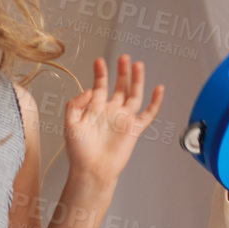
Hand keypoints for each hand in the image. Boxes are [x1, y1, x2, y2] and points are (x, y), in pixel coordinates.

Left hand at [63, 55, 162, 187]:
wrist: (92, 169)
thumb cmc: (79, 152)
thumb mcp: (69, 123)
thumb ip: (75, 104)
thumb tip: (89, 90)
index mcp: (95, 110)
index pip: (100, 86)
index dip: (100, 73)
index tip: (99, 61)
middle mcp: (111, 113)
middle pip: (120, 87)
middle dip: (121, 72)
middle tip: (123, 57)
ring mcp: (124, 120)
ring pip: (134, 95)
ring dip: (136, 80)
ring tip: (137, 65)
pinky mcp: (134, 130)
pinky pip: (148, 114)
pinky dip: (156, 102)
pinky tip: (159, 89)